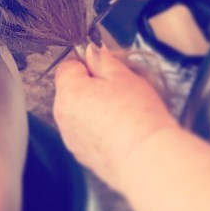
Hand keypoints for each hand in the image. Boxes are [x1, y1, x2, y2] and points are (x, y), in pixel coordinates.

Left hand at [53, 44, 178, 190]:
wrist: (147, 159)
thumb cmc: (137, 117)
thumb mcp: (123, 77)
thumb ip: (103, 60)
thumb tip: (92, 51)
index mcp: (68, 92)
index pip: (67, 66)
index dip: (87, 63)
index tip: (105, 66)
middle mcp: (62, 116)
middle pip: (72, 90)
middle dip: (92, 86)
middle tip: (120, 89)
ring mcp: (71, 137)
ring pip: (79, 112)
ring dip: (95, 108)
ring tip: (123, 112)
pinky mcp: (82, 154)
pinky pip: (86, 132)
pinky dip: (99, 128)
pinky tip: (120, 129)